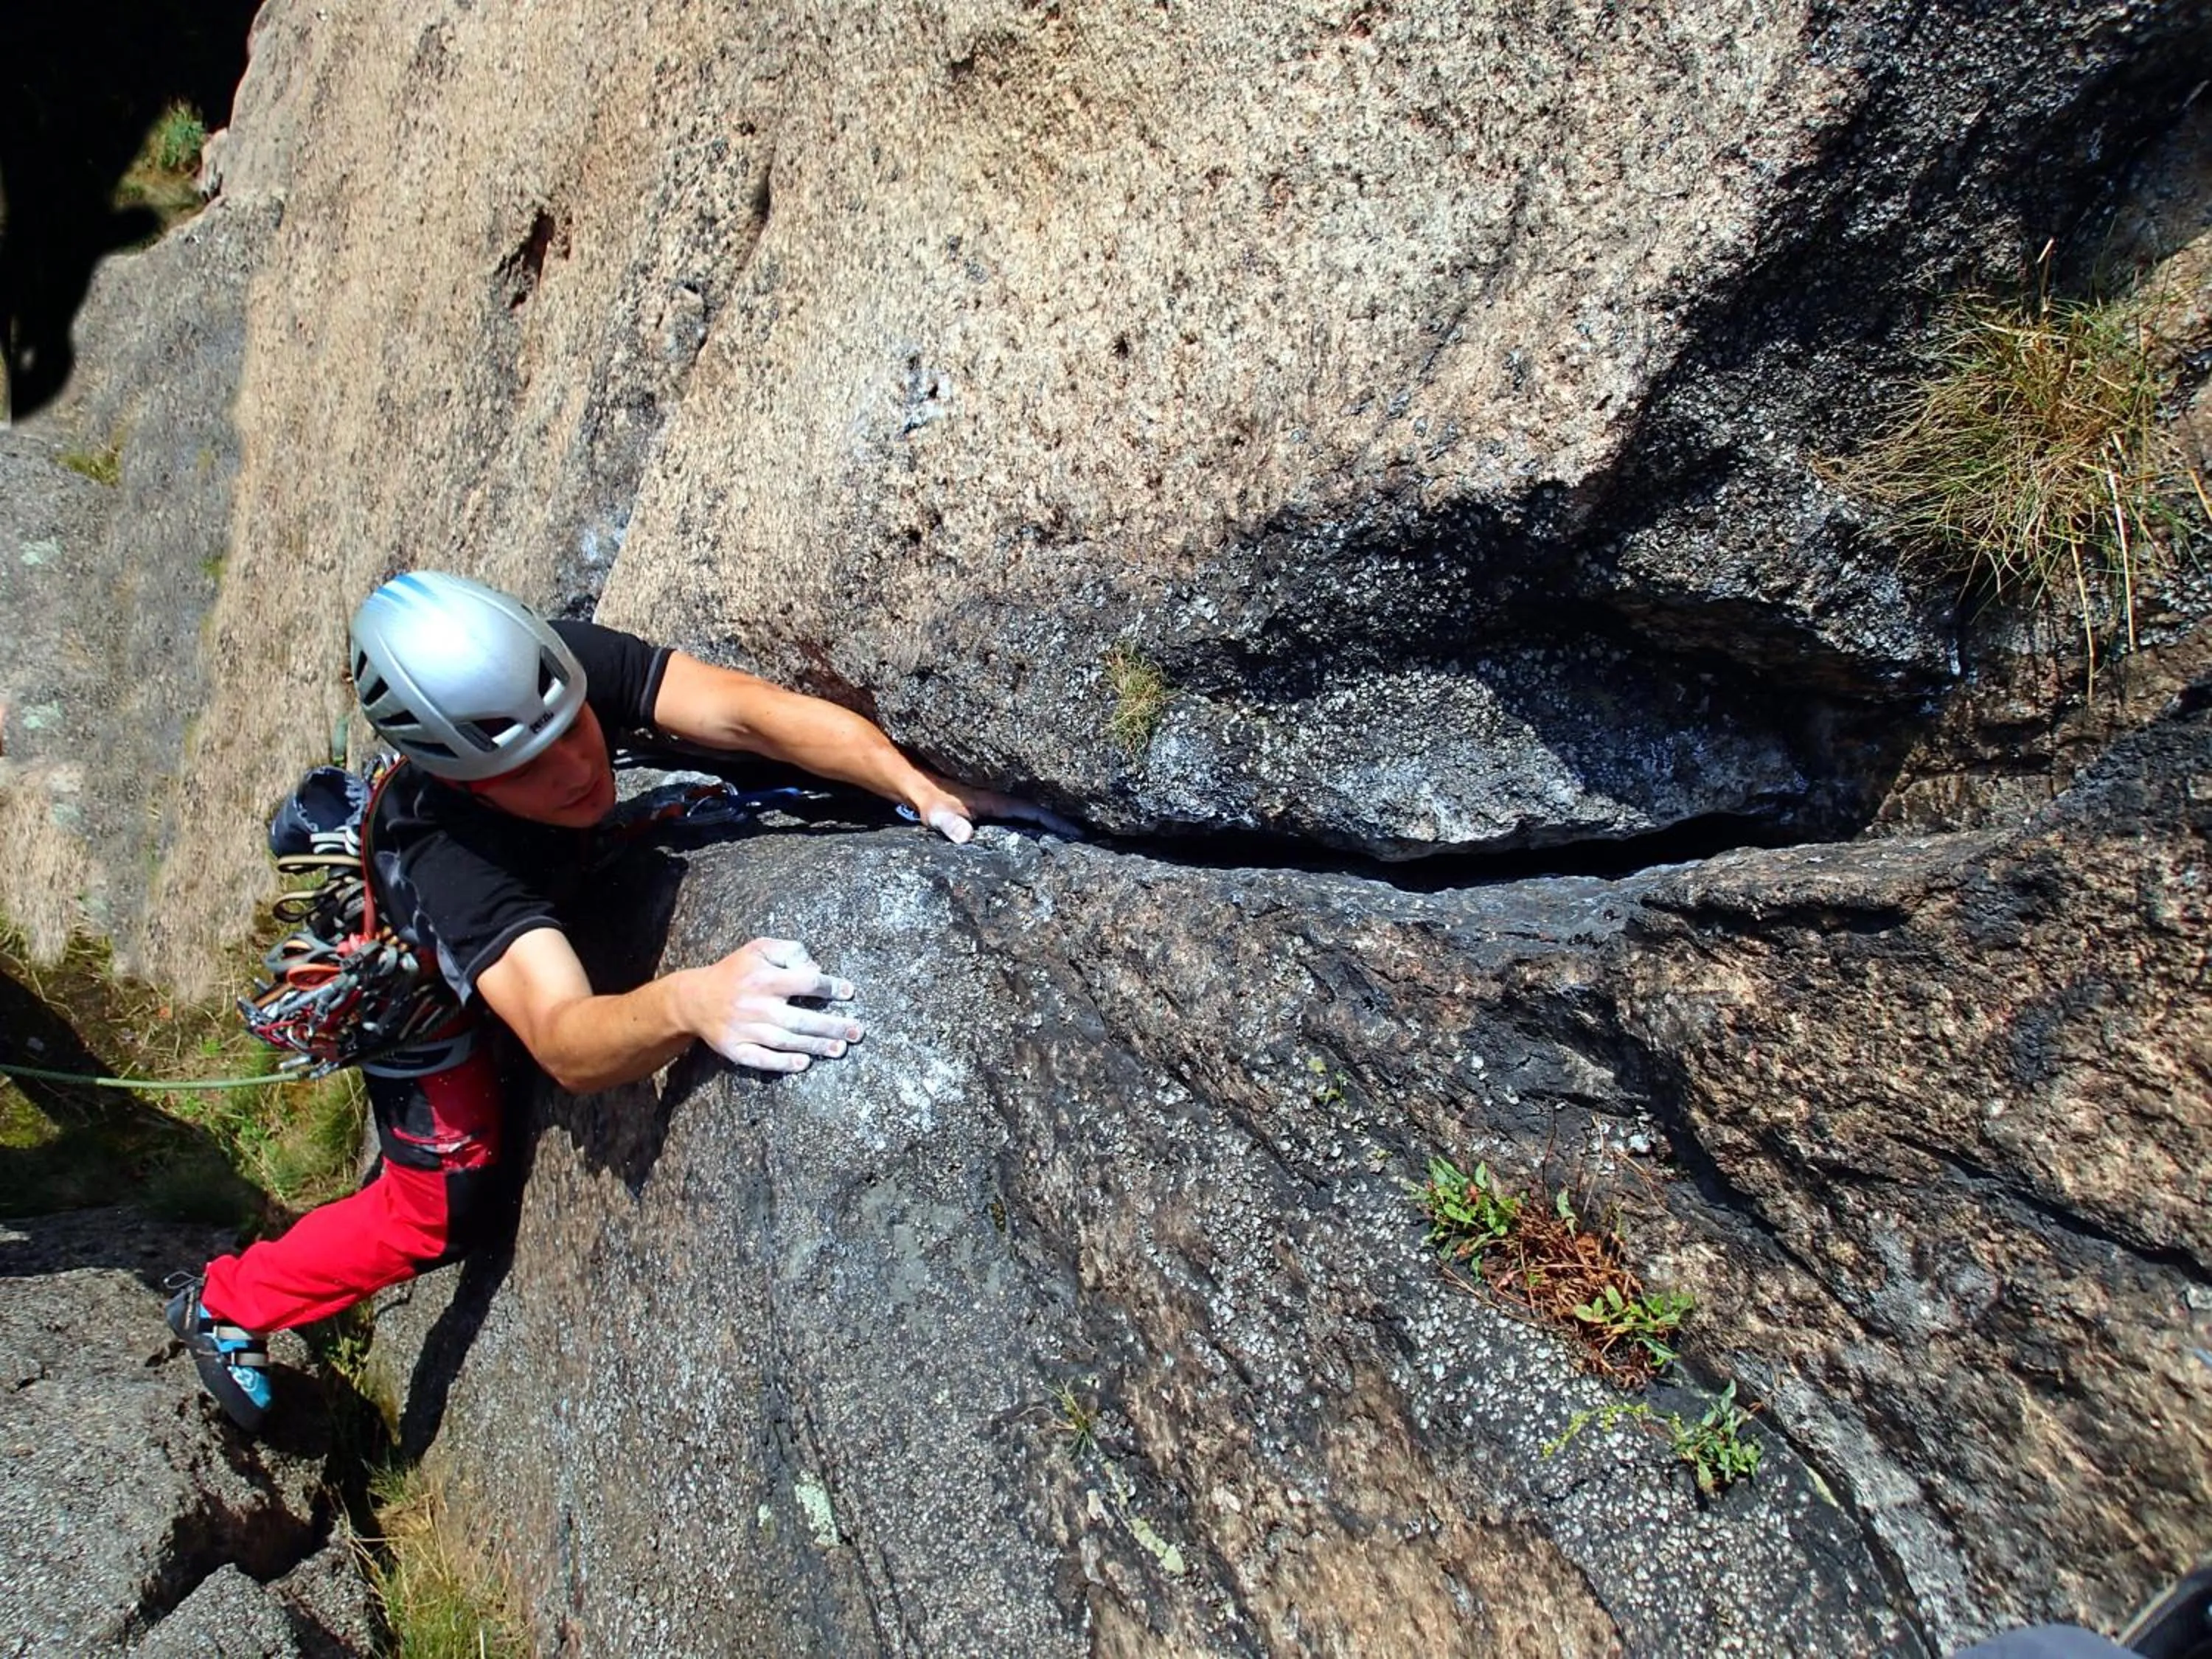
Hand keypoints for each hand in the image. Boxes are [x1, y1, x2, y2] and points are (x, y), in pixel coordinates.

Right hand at [682, 937, 862, 1073]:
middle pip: (800, 1018)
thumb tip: (815, 968)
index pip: (805, 982)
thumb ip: (790, 951)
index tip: (848, 992)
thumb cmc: (735, 972)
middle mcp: (756, 1005)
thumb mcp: (758, 949)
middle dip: (831, 1026)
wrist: (694, 999)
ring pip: (786, 1041)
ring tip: (840, 1049)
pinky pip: (762, 1059)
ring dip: (815, 1046)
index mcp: (764, 978)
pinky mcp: (736, 1049)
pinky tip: (803, 1064)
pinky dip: (782, 1063)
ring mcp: (745, 1029)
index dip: (829, 986)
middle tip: (857, 1031)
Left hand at [905, 771, 1081, 843]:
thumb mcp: (932, 810)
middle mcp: (1000, 796)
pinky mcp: (989, 803)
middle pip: (1040, 808)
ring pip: (1031, 808)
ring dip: (1051, 819)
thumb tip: (964, 836)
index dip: (1058, 821)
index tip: (1080, 832)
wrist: (914, 779)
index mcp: (995, 799)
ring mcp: (996, 798)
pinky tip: (1041, 833)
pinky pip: (1019, 812)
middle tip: (1089, 837)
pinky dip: (1034, 820)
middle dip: (1064, 820)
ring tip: (1075, 837)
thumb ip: (946, 820)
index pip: (1034, 810)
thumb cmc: (925, 796)